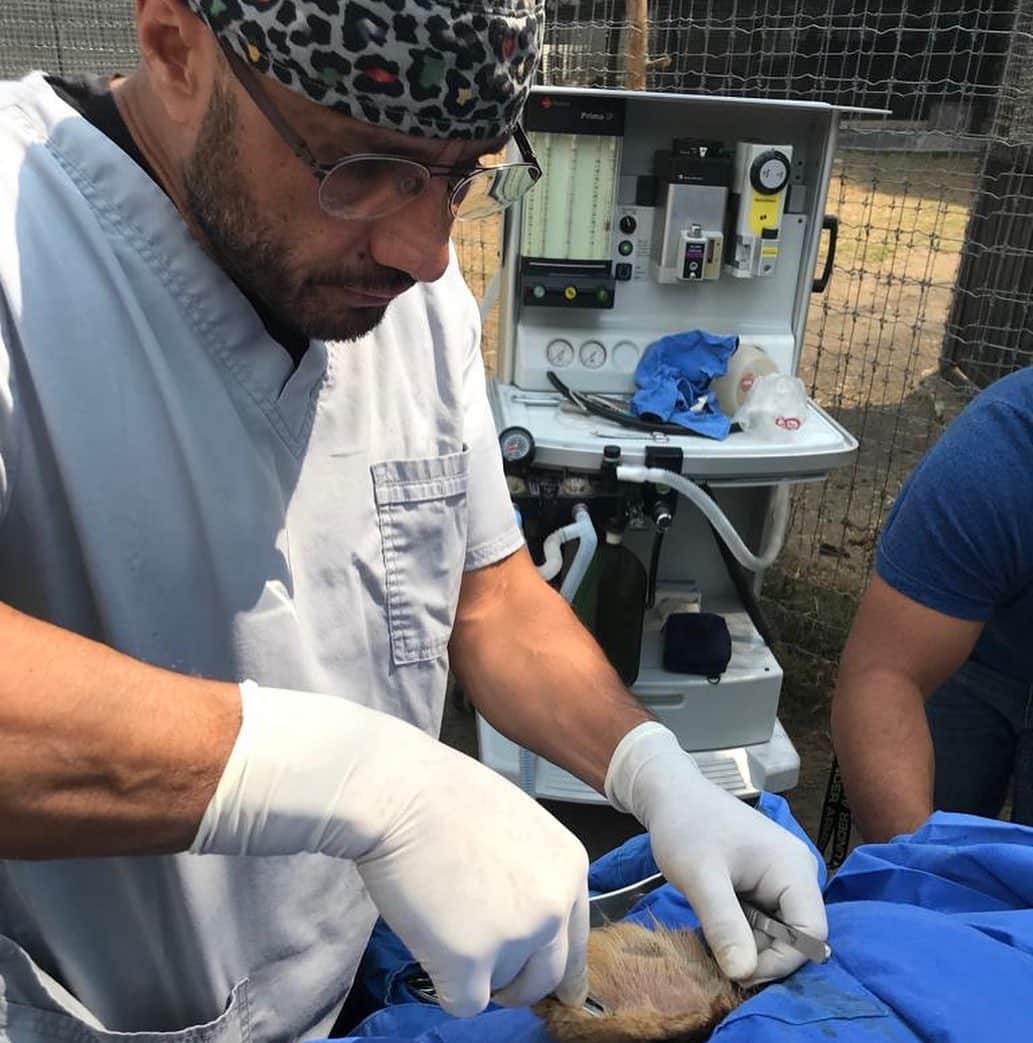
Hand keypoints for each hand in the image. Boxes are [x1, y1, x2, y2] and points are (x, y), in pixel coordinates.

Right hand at [192, 682, 589, 1015]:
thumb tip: (525, 914)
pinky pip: (464, 1003)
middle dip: (517, 981)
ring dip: (474, 970)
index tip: (558, 990)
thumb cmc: (445, 793)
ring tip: (443, 918)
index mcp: (570, 867)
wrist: (400, 791)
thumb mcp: (517, 824)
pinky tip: (427, 942)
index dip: (558, 966)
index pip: (576, 939)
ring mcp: (515, 936)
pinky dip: (444, 985)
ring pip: (502, 988)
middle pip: (547, 976)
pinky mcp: (470, 962)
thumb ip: (532, 872)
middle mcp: (554, 906)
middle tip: (483, 965)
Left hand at [605, 722, 826, 982]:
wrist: (670, 793)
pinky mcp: (764, 882)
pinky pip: (764, 919)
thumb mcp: (700, 877)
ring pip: (778, 931)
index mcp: (793, 868)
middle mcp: (796, 873)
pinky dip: (742, 931)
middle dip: (762, 956)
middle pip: (796, 936)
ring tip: (714, 942)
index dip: (780, 962)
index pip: (811, 934)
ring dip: (750, 945)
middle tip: (720, 962)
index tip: (738, 973)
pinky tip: (716, 927)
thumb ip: (723, 924)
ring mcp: (782, 877)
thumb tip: (743, 973)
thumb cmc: (685, 826)